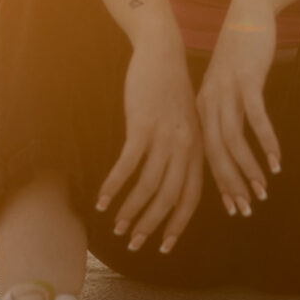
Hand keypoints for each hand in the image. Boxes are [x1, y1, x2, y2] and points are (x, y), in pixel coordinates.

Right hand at [96, 28, 202, 253]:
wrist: (162, 53)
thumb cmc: (171, 89)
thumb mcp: (187, 121)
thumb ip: (184, 150)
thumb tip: (173, 181)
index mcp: (197, 148)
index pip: (191, 197)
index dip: (178, 224)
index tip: (165, 246)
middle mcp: (185, 146)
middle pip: (169, 198)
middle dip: (151, 225)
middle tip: (133, 244)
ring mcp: (164, 137)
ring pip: (148, 186)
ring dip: (130, 211)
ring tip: (115, 227)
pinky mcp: (143, 126)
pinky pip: (127, 166)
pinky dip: (114, 187)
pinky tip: (102, 200)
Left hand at [195, 0, 281, 217]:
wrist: (247, 13)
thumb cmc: (240, 53)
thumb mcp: (226, 85)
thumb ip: (225, 111)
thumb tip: (231, 143)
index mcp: (202, 106)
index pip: (206, 153)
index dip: (219, 183)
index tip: (232, 207)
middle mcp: (209, 102)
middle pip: (215, 153)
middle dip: (230, 184)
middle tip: (246, 209)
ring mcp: (227, 91)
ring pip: (233, 140)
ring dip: (248, 168)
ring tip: (263, 189)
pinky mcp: (247, 80)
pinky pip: (256, 117)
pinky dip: (266, 141)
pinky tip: (277, 160)